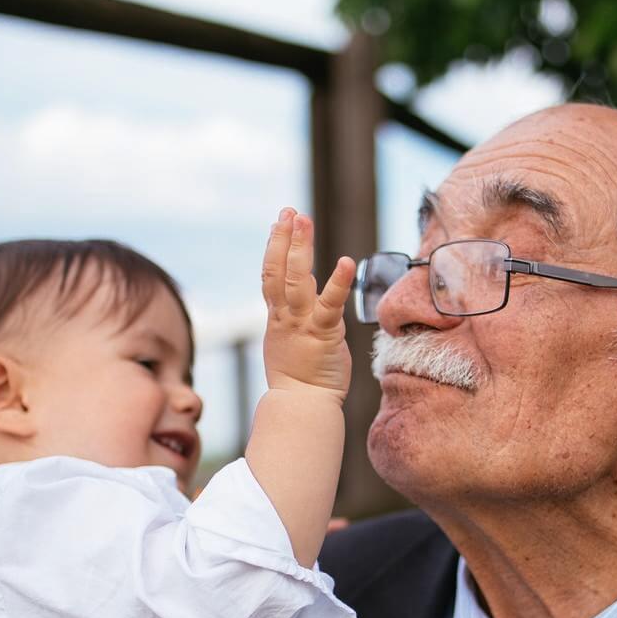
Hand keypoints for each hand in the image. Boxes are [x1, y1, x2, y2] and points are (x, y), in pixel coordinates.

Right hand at [260, 207, 353, 399]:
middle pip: (278, 271)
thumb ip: (293, 318)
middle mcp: (285, 316)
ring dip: (299, 248)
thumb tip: (301, 298)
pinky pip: (330, 305)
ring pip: (296, 280)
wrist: (302, 406)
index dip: (273, 248)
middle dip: (283, 239)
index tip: (277, 224)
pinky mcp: (323, 334)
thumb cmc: (300, 379)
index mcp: (277, 318)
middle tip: (289, 212)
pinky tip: (346, 262)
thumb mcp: (289, 342)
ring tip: (302, 219)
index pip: (270, 277)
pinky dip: (338, 282)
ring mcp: (302, 323)